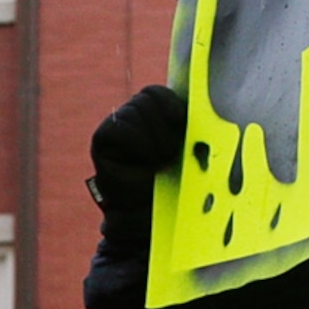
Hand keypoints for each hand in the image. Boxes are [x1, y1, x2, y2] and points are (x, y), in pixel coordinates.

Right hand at [89, 85, 185, 225]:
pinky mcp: (102, 138)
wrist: (149, 215)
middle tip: (168, 154)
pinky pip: (120, 127)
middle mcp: (132, 116)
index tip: (181, 121)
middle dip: (163, 126)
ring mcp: (115, 125)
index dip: (170, 103)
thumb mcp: (187, 150)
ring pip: (135, 110)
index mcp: (154, 115)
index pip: (156, 93)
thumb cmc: (174, 185)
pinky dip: (137, 143)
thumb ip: (189, 126)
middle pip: (146, 98)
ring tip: (157, 162)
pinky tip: (144, 162)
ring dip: (153, 139)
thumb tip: (206, 105)